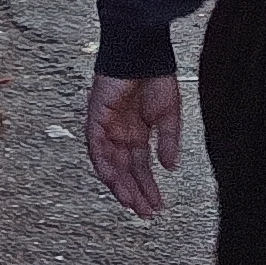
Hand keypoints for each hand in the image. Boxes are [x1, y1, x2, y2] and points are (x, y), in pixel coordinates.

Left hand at [86, 65, 182, 220]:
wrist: (143, 52)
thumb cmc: (155, 76)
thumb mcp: (169, 115)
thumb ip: (168, 142)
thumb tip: (170, 167)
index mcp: (137, 131)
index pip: (140, 166)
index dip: (148, 186)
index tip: (156, 205)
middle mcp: (120, 132)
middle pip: (124, 170)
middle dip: (135, 192)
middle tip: (144, 212)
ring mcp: (106, 125)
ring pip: (109, 163)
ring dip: (120, 185)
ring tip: (132, 204)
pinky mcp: (95, 117)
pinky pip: (95, 146)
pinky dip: (104, 165)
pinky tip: (115, 181)